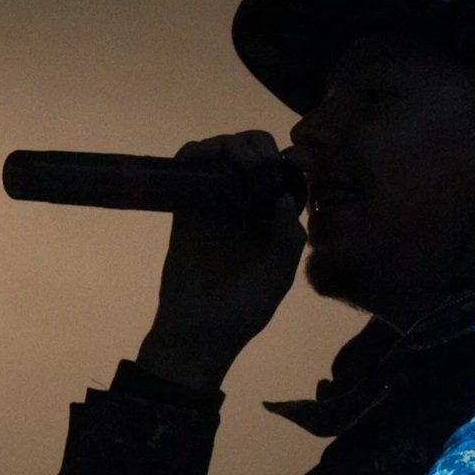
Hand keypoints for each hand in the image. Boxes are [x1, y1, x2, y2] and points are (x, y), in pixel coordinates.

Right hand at [140, 130, 305, 380]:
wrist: (199, 330)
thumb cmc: (244, 309)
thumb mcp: (278, 277)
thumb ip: (287, 238)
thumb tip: (285, 198)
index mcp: (274, 219)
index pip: (283, 174)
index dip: (284, 161)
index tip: (281, 164)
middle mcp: (247, 206)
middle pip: (254, 155)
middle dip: (257, 145)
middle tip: (255, 161)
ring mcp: (215, 203)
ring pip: (222, 154)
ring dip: (230, 143)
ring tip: (237, 159)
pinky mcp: (186, 206)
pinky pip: (189, 169)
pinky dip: (195, 152)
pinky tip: (203, 156)